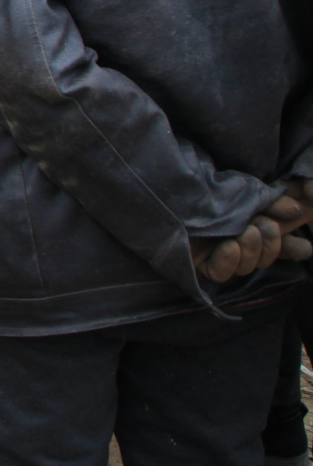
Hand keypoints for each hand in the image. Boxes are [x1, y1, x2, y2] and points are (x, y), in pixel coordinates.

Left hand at [193, 182, 312, 280]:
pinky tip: (228, 247)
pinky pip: (222, 274)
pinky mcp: (197, 265)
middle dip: (270, 242)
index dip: (291, 248)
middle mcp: (234, 240)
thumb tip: (298, 210)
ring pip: (247, 266)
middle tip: (259, 226)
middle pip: (265, 256)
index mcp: (247, 222)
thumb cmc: (204, 191)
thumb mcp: (243, 191)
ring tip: (242, 233)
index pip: (277, 242)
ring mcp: (216, 254)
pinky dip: (229, 262)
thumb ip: (272, 202)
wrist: (166, 194)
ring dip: (250, 250)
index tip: (306, 246)